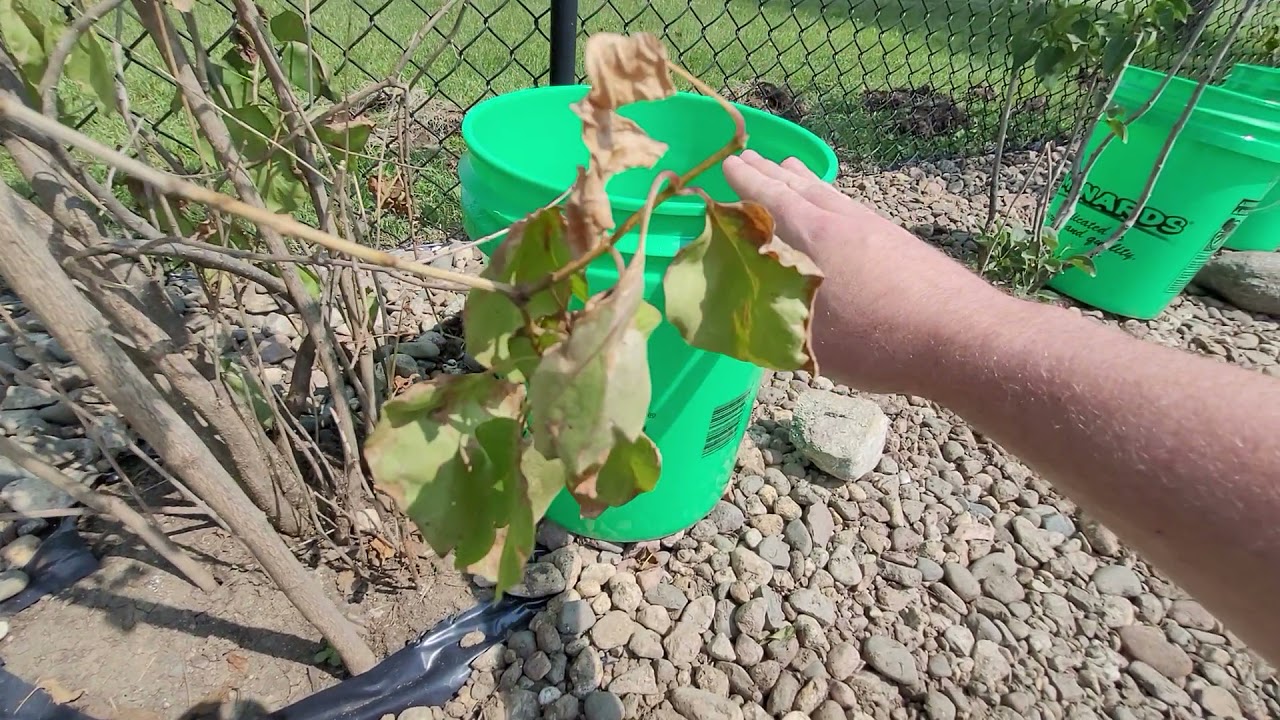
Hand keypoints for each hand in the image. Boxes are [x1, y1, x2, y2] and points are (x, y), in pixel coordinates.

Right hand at [722, 150, 1005, 392]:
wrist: (962, 337)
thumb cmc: (878, 341)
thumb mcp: (811, 342)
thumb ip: (772, 324)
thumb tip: (736, 317)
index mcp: (816, 237)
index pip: (773, 199)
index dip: (748, 182)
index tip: (729, 162)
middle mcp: (846, 222)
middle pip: (802, 188)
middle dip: (772, 173)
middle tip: (752, 157)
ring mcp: (879, 229)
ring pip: (833, 195)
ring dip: (806, 181)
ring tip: (792, 168)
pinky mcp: (903, 244)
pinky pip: (856, 209)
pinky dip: (836, 201)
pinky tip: (842, 210)